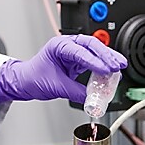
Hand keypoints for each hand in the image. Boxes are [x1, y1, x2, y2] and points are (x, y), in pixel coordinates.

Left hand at [0, 35, 126, 103]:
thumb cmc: (33, 78)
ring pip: (95, 50)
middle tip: (118, 65)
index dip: (95, 61)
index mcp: (59, 46)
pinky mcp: (78, 60)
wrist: (24, 82)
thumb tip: (92, 98)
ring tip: (120, 66)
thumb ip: (76, 92)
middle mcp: (68, 45)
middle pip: (92, 45)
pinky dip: (103, 66)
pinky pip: (93, 60)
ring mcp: (73, 51)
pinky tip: (112, 71)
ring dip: (108, 58)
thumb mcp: (55, 87)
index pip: (81, 51)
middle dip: (107, 55)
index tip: (106, 70)